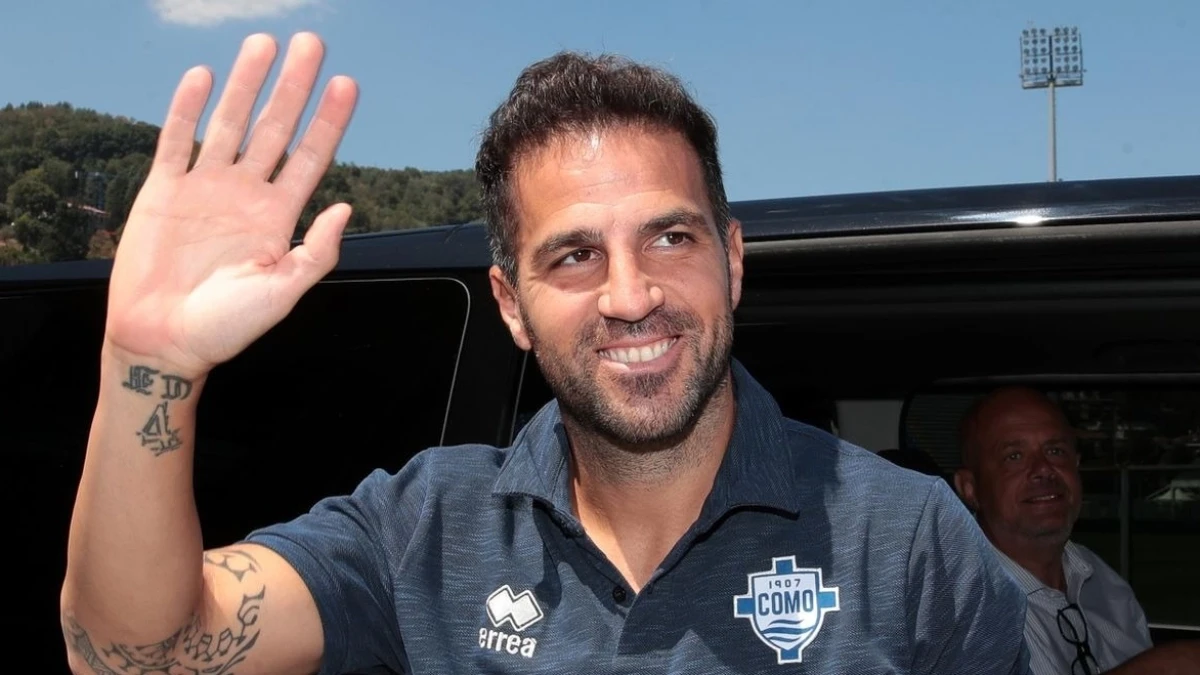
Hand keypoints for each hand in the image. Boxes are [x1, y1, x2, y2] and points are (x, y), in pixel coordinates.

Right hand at [104, 32, 357, 376]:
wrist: (163, 342)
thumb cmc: (225, 328)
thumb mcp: (282, 293)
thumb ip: (316, 253)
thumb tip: (346, 208)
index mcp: (278, 217)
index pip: (309, 157)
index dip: (328, 121)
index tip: (347, 85)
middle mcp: (246, 194)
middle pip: (275, 128)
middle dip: (293, 86)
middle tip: (311, 44)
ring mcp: (206, 188)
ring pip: (231, 124)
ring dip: (247, 84)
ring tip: (264, 44)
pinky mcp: (164, 190)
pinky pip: (177, 141)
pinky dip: (187, 108)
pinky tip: (203, 77)